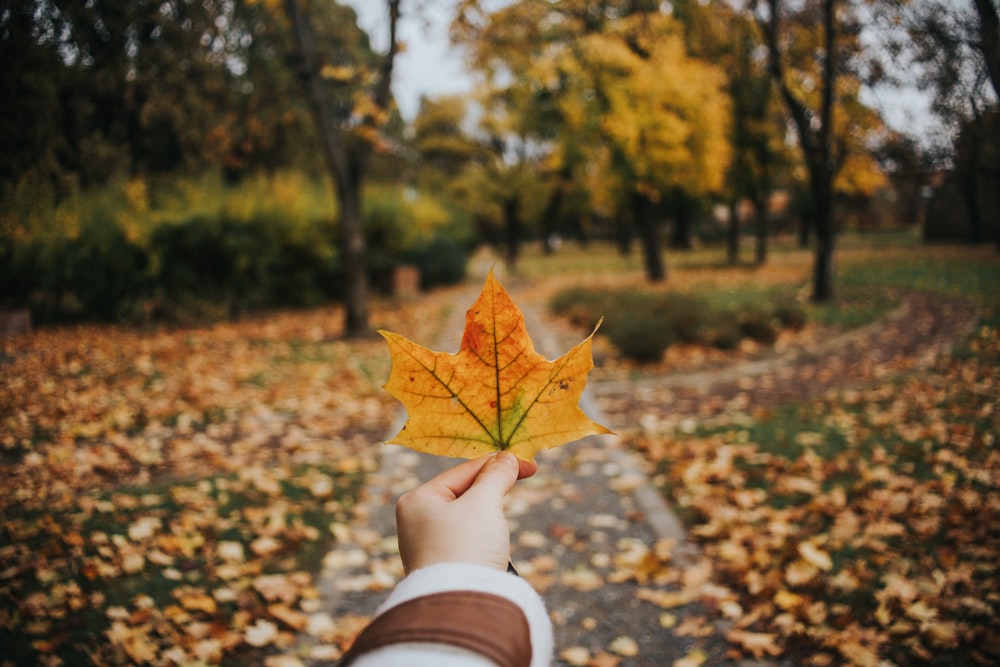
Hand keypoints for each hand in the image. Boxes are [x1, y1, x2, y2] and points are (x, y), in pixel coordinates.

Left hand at [396, 452, 537, 573]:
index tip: (528, 464)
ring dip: (490, 519)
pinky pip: (468, 542)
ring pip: (469, 519)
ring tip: (499, 530)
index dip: (498, 465)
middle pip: (465, 494)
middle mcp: (416, 521)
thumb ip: (496, 476)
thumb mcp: (484, 503)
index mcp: (417, 500)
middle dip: (493, 493)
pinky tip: (493, 550)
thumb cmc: (466, 547)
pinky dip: (485, 540)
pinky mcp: (442, 568)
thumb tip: (507, 457)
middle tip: (524, 482)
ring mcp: (428, 546)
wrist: (461, 606)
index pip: (463, 471)